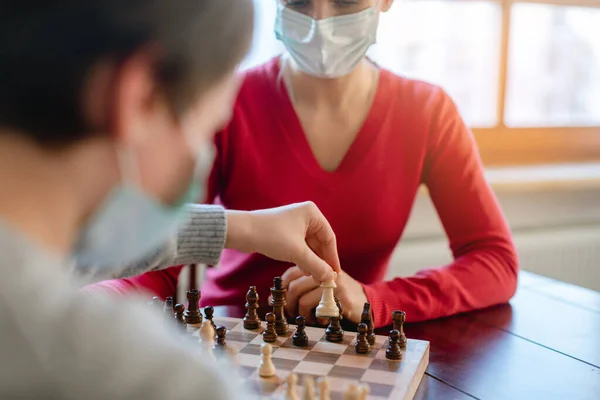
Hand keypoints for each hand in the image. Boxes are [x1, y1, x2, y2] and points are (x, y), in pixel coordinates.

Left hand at [224, 201, 340, 281]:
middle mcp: (305, 215)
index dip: (332, 258)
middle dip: (322, 261)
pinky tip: (304, 270)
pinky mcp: (285, 231)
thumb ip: (316, 266)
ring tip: (315, 277)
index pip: (329, 238)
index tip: (335, 274)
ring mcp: (295, 223)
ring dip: (312, 261)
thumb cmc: (270, 235)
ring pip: (310, 245)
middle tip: (325, 278)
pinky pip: (300, 246)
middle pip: (320, 242)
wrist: (242, 231)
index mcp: (312, 213)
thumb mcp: (297, 252)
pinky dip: (303, 258)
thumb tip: (331, 278)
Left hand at [280, 266, 367, 324]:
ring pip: (302, 297)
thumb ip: (304, 284)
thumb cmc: (340, 294)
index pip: (292, 273)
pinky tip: (317, 320)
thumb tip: (276, 296)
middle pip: (294, 286)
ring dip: (298, 312)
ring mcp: (333, 284)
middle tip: (288, 313)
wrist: (368, 301)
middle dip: (287, 302)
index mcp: (319, 265)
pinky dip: (311, 317)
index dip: (282, 288)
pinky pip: (315, 308)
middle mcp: (325, 271)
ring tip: (303, 318)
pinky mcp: (340, 297)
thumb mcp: (321, 285)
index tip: (275, 300)